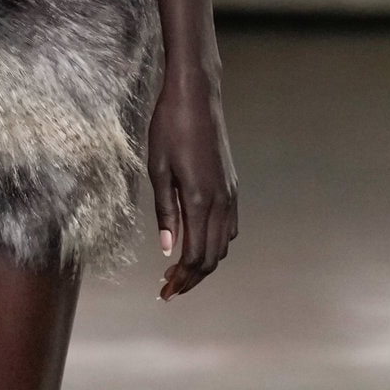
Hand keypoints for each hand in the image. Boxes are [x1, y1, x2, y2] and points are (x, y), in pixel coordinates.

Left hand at [147, 60, 236, 299]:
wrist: (197, 97)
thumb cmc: (170, 128)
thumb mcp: (158, 170)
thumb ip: (165, 212)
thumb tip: (167, 250)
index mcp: (200, 200)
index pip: (194, 255)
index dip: (181, 280)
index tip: (164, 292)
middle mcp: (221, 201)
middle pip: (212, 257)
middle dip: (191, 279)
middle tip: (168, 290)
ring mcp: (230, 194)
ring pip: (224, 244)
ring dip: (204, 263)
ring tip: (179, 272)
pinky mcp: (232, 186)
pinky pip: (230, 227)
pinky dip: (215, 244)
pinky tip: (197, 244)